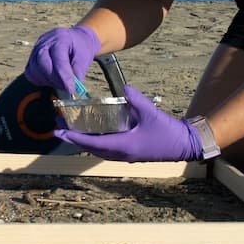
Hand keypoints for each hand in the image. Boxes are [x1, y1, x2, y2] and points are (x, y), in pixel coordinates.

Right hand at [24, 25, 100, 90]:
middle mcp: (44, 42)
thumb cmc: (80, 48)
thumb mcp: (84, 57)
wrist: (73, 40)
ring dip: (48, 81)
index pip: (58, 59)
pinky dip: (40, 80)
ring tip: (61, 82)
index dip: (64, 76)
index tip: (71, 89)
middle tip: (67, 87)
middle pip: (43, 63)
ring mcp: (35, 50)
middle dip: (55, 80)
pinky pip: (30, 73)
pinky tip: (51, 80)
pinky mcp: (31, 59)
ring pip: (34, 70)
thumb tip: (73, 87)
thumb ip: (79, 71)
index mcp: (60, 38)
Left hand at [54, 85, 204, 161]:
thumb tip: (124, 88)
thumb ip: (135, 99)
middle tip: (60, 129)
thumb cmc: (167, 131)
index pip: (92, 143)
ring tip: (73, 131)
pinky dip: (97, 143)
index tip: (59, 133)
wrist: (183, 145)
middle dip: (75, 139)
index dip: (74, 138)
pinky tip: (94, 134)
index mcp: (123, 145)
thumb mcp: (150, 112)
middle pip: (91, 148)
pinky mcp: (130, 154)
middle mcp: (121, 154)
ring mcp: (126, 156)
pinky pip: (107, 150)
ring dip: (85, 142)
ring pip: (99, 151)